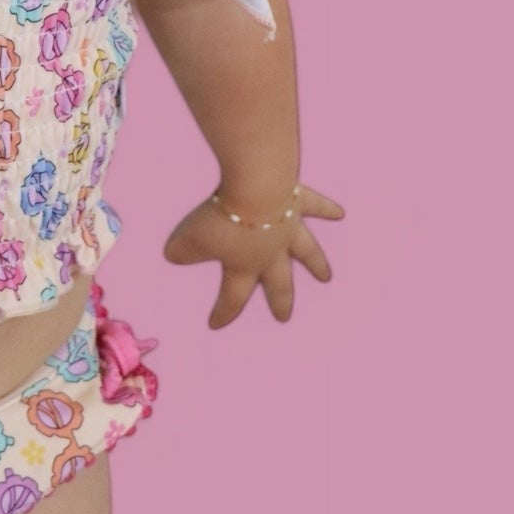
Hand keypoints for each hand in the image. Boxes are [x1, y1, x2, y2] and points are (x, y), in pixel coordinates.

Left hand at [163, 182, 343, 329]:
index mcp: (245, 266)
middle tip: (284, 317)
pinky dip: (327, 210)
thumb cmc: (223, 218)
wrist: (256, 188)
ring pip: (306, 252)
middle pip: (278, 283)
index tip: (214, 325)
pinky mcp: (297, 201)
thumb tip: (174, 255)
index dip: (223, 313)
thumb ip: (180, 252)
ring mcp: (288, 227)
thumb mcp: (189, 239)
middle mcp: (271, 252)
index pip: (233, 297)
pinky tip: (339, 213)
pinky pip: (315, 207)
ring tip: (325, 277)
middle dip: (280, 301)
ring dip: (316, 264)